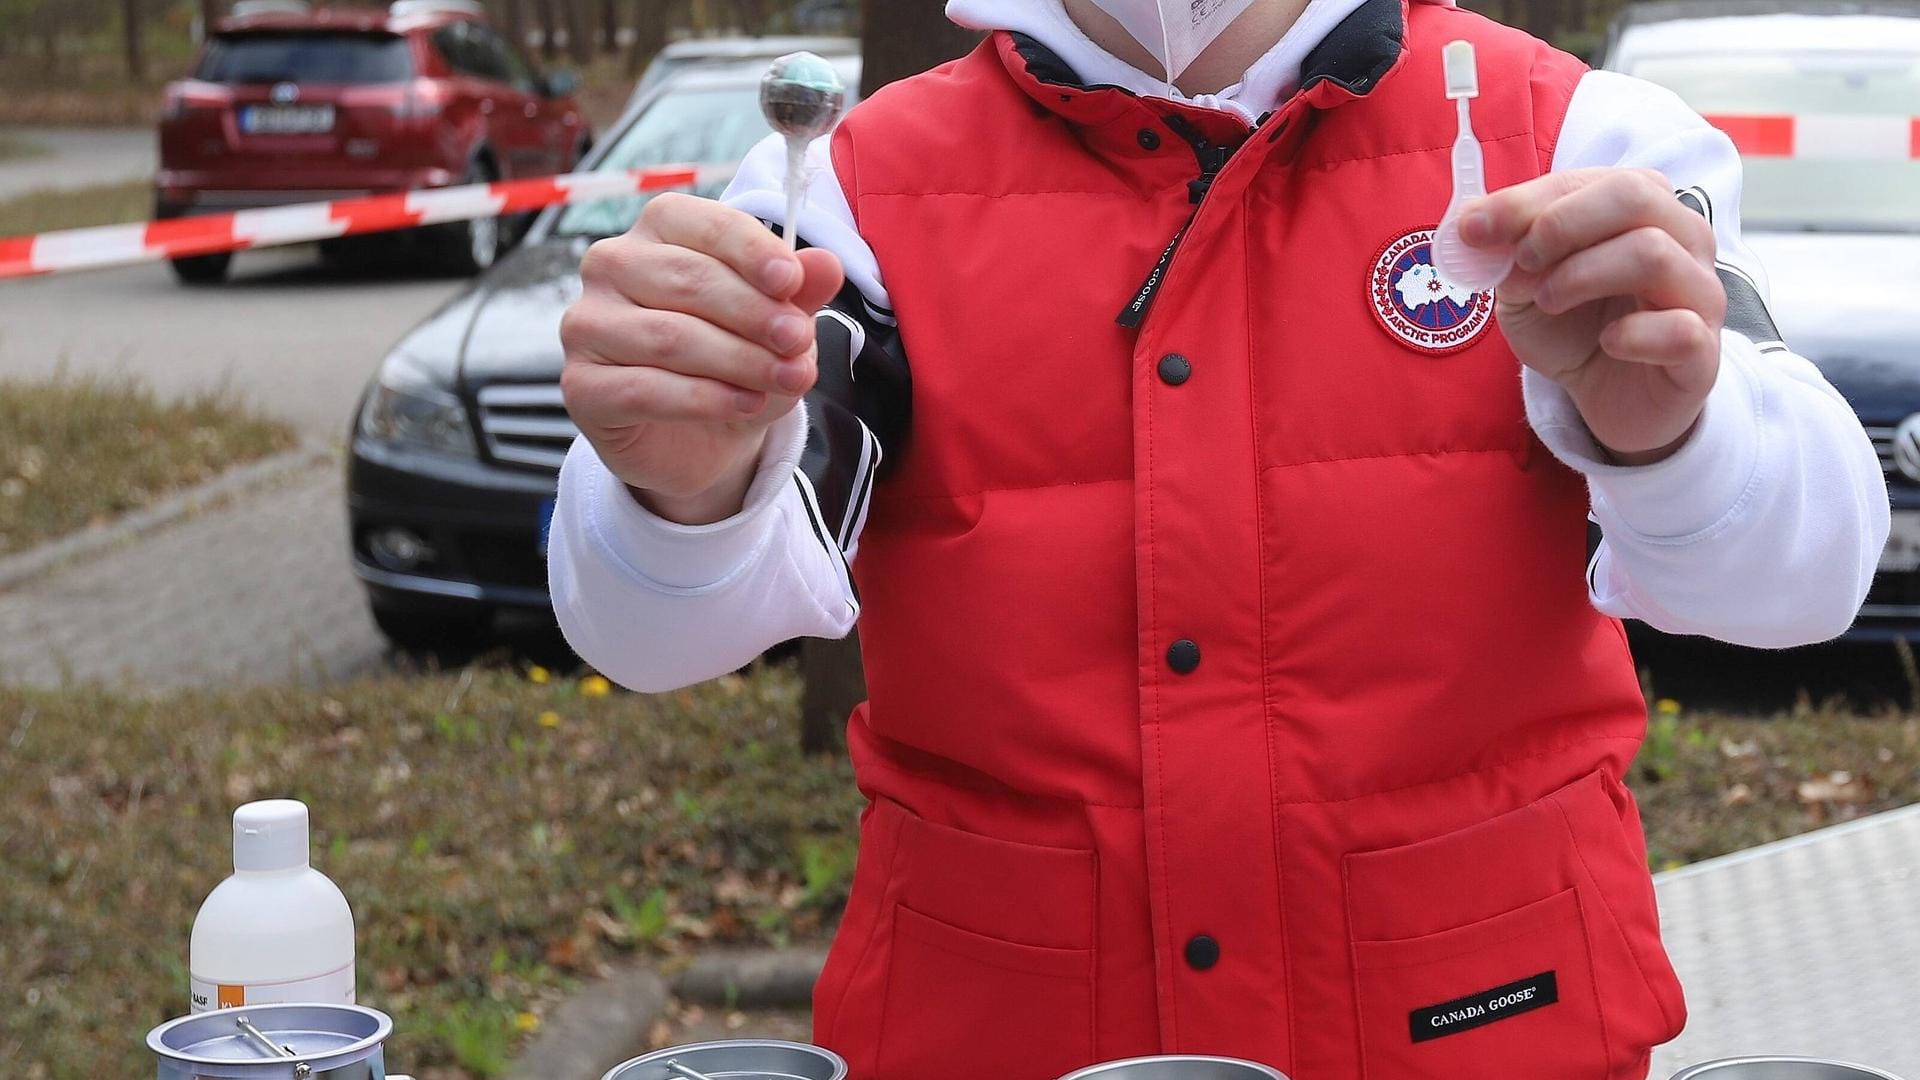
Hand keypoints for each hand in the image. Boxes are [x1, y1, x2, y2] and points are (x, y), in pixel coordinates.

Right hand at [561, 193, 843, 523]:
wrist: (703, 436)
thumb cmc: (735, 359)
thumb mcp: (777, 322)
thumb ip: (799, 291)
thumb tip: (827, 264)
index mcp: (658, 231)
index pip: (701, 224)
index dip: (749, 250)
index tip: (792, 280)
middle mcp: (610, 266)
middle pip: (687, 280)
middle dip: (753, 313)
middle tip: (799, 341)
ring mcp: (587, 325)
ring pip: (669, 337)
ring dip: (739, 360)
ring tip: (787, 378)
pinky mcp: (581, 385)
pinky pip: (645, 389)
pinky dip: (706, 398)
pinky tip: (748, 404)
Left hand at [1460, 168, 1724, 464]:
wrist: (1609, 398)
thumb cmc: (1574, 328)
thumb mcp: (1524, 286)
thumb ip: (1504, 254)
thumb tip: (1473, 225)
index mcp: (1642, 208)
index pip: (1588, 180)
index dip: (1524, 201)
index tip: (1475, 229)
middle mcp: (1683, 238)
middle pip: (1635, 194)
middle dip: (1560, 224)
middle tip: (1523, 261)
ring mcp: (1700, 292)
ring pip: (1653, 254)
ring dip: (1581, 275)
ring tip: (1549, 301)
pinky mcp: (1703, 351)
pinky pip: (1678, 328)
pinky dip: (1631, 336)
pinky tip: (1607, 344)